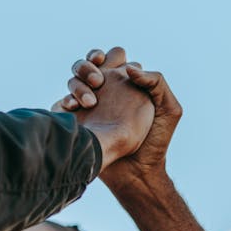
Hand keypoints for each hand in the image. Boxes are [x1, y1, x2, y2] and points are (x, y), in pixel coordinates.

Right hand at [56, 47, 181, 187]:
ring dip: (78, 83)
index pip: (113, 56)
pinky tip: (76, 110)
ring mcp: (86, 105)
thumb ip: (156, 82)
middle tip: (99, 82)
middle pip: (87, 64)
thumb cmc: (156, 143)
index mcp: (126, 85)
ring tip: (90, 103)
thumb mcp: (169, 110)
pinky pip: (60, 102)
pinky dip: (65, 102)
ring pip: (73, 79)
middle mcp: (105, 92)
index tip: (112, 68)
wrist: (135, 173)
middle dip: (87, 65)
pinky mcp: (73, 120)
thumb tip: (129, 69)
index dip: (110, 56)